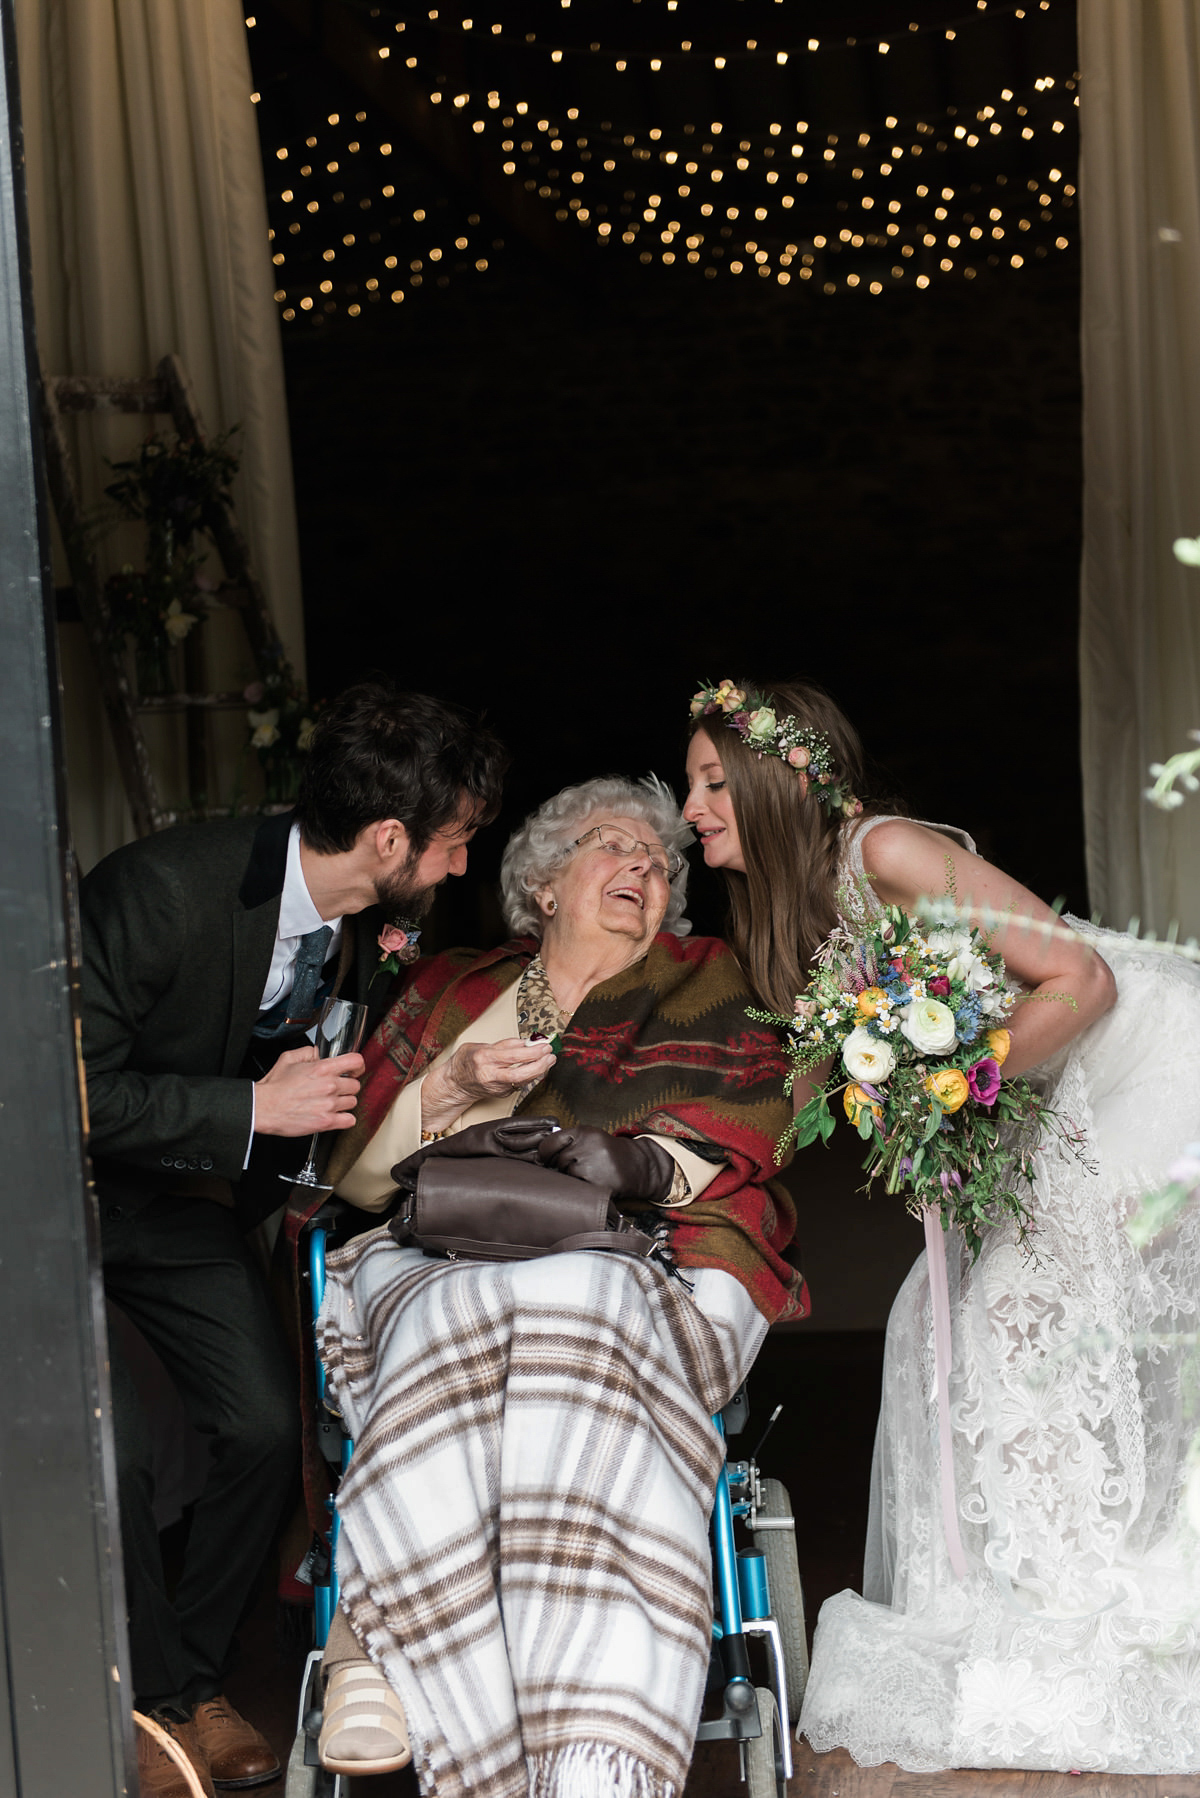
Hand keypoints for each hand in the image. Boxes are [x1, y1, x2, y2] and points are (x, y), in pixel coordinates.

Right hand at [254, 1045, 364, 1135]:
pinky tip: (335, 1116)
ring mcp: (329, 1105)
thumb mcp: (288, 1058)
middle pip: (355, 1085)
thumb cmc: (274, 1086)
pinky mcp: (326, 1122)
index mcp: (322, 1068)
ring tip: (331, 1103)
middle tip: (336, 1089)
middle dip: (347, 1086)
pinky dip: (345, 1119)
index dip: (357, 1066)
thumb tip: (318, 1053)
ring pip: (353, 1102)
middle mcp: (329, 1086)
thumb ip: (308, 1052)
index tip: (354, 1070)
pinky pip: (349, 1120)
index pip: (356, 1061)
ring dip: (344, 1102)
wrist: (263, 1108)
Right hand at [420, 1036, 556, 1134]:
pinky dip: (531, 1075)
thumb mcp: (481, 1045)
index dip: (532, 1051)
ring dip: (539, 1070)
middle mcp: (490, 1075)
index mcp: (484, 1058)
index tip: (545, 1045)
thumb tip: (526, 1042)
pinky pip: (520, 1084)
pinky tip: (538, 1068)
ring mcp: (496, 1087)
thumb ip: (504, 1044)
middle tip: (550, 1055)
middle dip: (539, 1064)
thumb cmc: (466, 1061)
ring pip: (523, 1080)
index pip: (513, 1055)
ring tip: (549, 1060)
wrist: (455, 1083)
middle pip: (520, 1073)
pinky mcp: (501, 1094)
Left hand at [537, 1126, 673, 1202]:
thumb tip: (539, 1155)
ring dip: (572, 1178)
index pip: (551, 1141)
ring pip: (567, 1175)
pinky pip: (578, 1187)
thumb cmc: (610, 1153)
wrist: (638, 1166)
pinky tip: (593, 1183)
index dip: (544, 1152)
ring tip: (588, 1174)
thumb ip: (569, 1142)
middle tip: (577, 1168)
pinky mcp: (597, 1183)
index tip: (544, 1159)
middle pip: (558, 1160)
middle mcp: (588, 1145)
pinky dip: (581, 1188)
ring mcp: (593, 1164)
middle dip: (562, 1166)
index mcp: (584, 1132)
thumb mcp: (591, 1138)